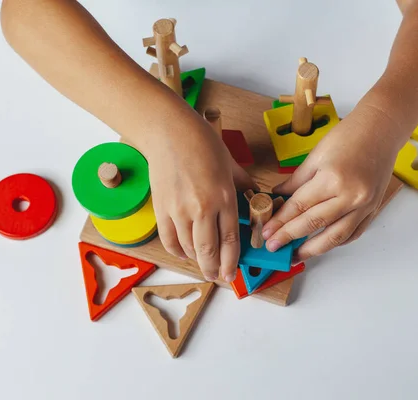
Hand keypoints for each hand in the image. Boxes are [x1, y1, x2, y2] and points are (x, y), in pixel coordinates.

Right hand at [142, 106, 256, 281]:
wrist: (168, 132)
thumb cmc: (202, 143)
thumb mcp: (231, 164)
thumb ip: (244, 186)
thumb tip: (256, 199)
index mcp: (224, 197)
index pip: (230, 240)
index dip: (232, 261)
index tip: (232, 273)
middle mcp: (202, 208)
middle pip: (208, 251)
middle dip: (214, 269)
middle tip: (219, 276)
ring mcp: (179, 210)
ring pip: (188, 248)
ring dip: (197, 260)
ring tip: (204, 263)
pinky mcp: (161, 208)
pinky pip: (169, 239)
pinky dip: (177, 250)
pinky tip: (184, 252)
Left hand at [262, 105, 404, 263]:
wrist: (382, 129)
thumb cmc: (350, 135)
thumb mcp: (316, 155)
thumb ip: (296, 181)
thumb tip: (278, 198)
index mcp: (333, 178)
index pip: (300, 207)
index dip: (280, 222)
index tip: (267, 232)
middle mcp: (351, 195)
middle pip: (314, 224)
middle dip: (290, 237)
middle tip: (274, 246)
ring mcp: (365, 205)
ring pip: (336, 236)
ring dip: (314, 249)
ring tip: (296, 255)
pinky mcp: (373, 209)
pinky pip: (353, 233)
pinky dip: (337, 242)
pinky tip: (323, 244)